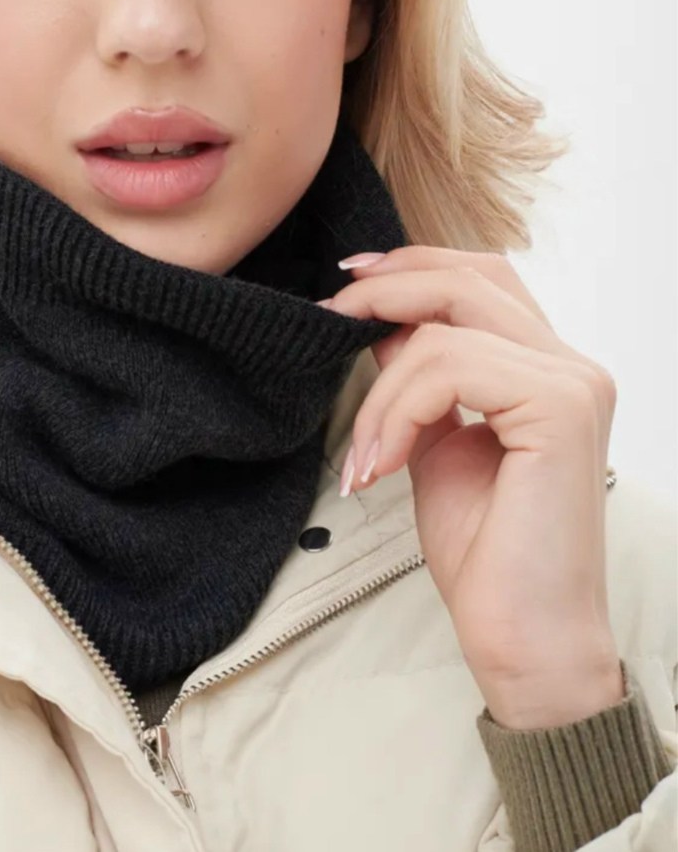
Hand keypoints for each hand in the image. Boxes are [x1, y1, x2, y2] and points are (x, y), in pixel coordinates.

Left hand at [320, 246, 624, 727]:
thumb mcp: (435, 441)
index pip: (482, 278)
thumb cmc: (485, 552)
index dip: (412, 267)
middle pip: (470, 277)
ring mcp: (573, 383)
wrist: (523, 638)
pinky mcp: (560, 409)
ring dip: (381, 389)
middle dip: (387, 289)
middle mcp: (573, 366)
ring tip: (365, 455)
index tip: (348, 286)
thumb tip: (380, 322)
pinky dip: (398, 409)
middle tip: (331, 316)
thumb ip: (420, 378)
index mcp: (550, 369)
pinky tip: (383, 465)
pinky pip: (449, 366)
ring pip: (444, 328)